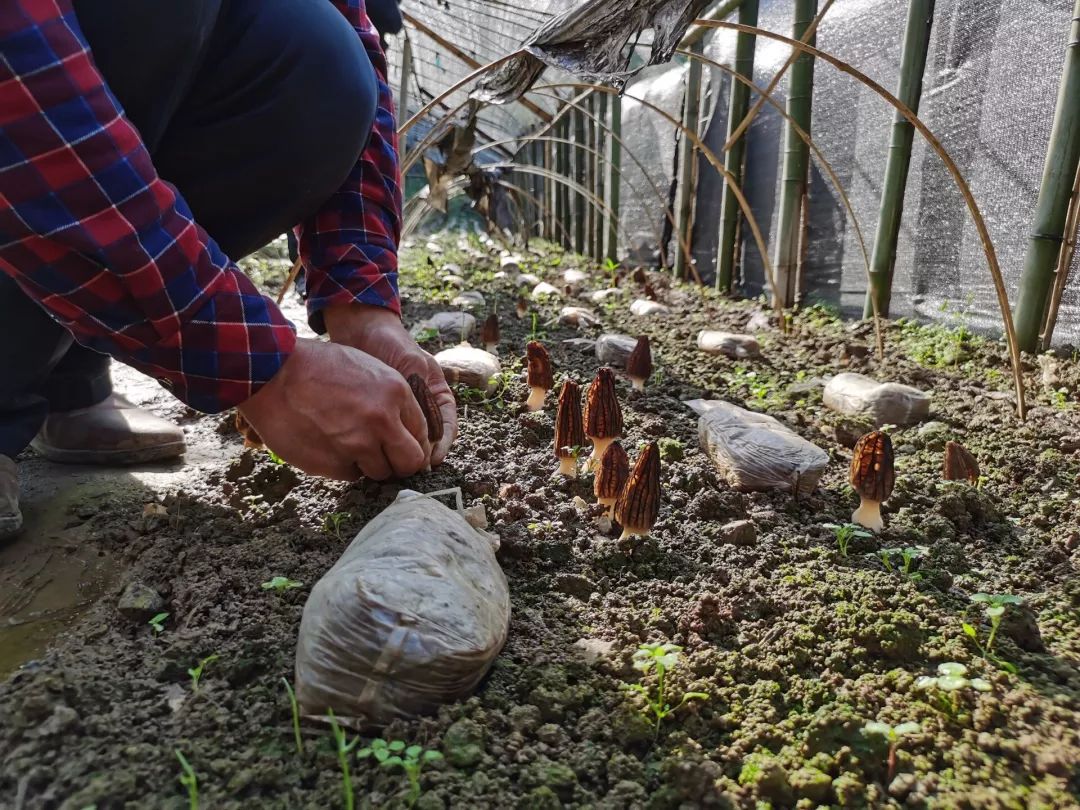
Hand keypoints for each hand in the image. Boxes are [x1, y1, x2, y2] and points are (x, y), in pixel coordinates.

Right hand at [237, 338, 430, 480]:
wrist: (271, 373)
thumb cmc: (318, 367)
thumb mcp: (368, 368)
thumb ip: (392, 399)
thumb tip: (406, 428)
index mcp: (397, 393)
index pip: (423, 434)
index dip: (413, 443)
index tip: (404, 446)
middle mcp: (382, 421)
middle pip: (410, 463)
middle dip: (401, 464)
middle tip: (387, 458)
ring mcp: (357, 445)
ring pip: (380, 473)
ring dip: (370, 464)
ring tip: (349, 444)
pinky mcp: (332, 463)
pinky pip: (350, 474)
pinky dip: (344, 465)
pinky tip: (328, 444)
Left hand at [323, 303, 456, 465]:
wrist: (360, 330)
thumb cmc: (391, 342)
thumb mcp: (412, 364)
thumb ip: (420, 393)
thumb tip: (425, 427)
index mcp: (438, 394)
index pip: (447, 426)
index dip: (442, 445)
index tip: (432, 459)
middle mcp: (423, 405)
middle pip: (428, 438)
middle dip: (421, 454)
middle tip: (410, 467)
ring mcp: (402, 411)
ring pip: (408, 439)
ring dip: (403, 452)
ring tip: (394, 464)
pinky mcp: (382, 414)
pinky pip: (387, 436)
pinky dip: (385, 445)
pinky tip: (377, 453)